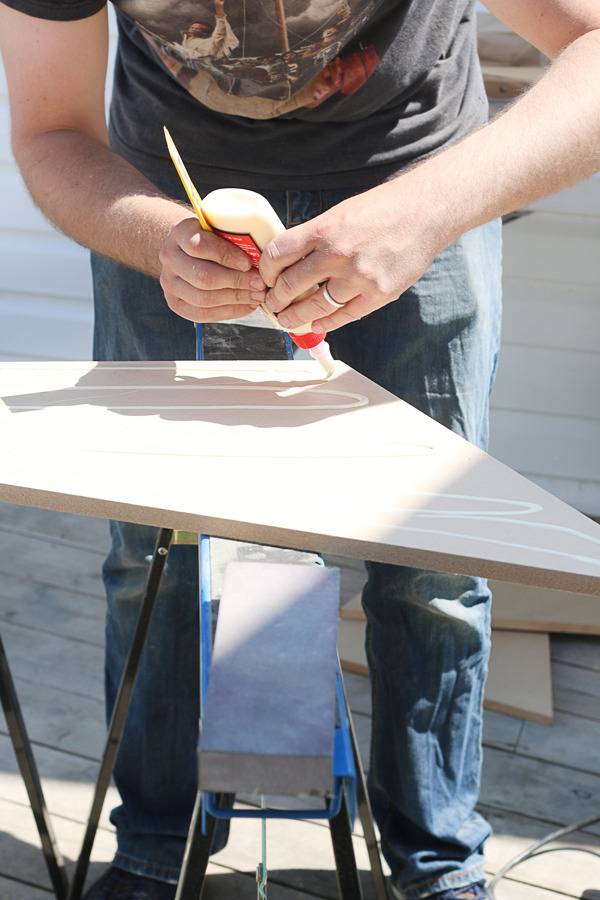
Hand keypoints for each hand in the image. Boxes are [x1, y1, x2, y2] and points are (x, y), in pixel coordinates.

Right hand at [158, 217, 266, 322]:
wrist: (186, 248)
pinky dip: (229, 312)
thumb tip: (263, 256)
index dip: (226, 256)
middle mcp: (169, 258)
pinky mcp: (175, 303)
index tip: (248, 263)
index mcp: (179, 233)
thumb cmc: (210, 236)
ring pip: (203, 299)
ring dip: (235, 299)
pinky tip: (247, 306)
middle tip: (259, 284)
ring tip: (257, 296)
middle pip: (203, 277)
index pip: (199, 247)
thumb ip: (234, 236)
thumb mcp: (219, 227)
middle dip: (236, 282)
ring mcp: (169, 283)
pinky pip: (202, 314)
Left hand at [259, 180, 439, 332]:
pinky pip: (344, 316)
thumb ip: (315, 237)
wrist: (426, 212)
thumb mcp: (340, 213)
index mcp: (323, 229)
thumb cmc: (383, 209)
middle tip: (272, 304)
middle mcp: (337, 254)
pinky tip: (317, 323)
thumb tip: (290, 261)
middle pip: (290, 285)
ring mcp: (358, 277)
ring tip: (288, 320)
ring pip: (314, 306)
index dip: (265, 271)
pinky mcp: (379, 294)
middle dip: (276, 299)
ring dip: (296, 316)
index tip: (265, 279)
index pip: (278, 255)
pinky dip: (326, 322)